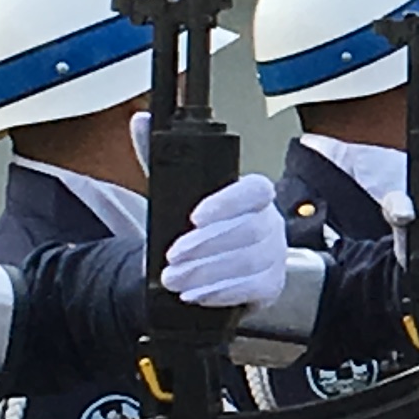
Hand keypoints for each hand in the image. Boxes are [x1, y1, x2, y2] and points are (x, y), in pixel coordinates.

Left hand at [159, 175, 289, 310]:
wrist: (201, 263)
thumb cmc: (195, 227)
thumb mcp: (178, 194)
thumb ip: (163, 162)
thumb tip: (143, 125)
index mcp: (254, 194)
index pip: (254, 190)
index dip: (227, 203)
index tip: (194, 218)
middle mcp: (271, 222)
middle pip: (251, 230)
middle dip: (208, 245)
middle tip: (173, 256)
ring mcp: (275, 254)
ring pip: (250, 262)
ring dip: (208, 273)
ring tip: (175, 279)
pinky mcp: (271, 284)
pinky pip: (253, 289)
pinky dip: (222, 292)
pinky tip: (196, 293)